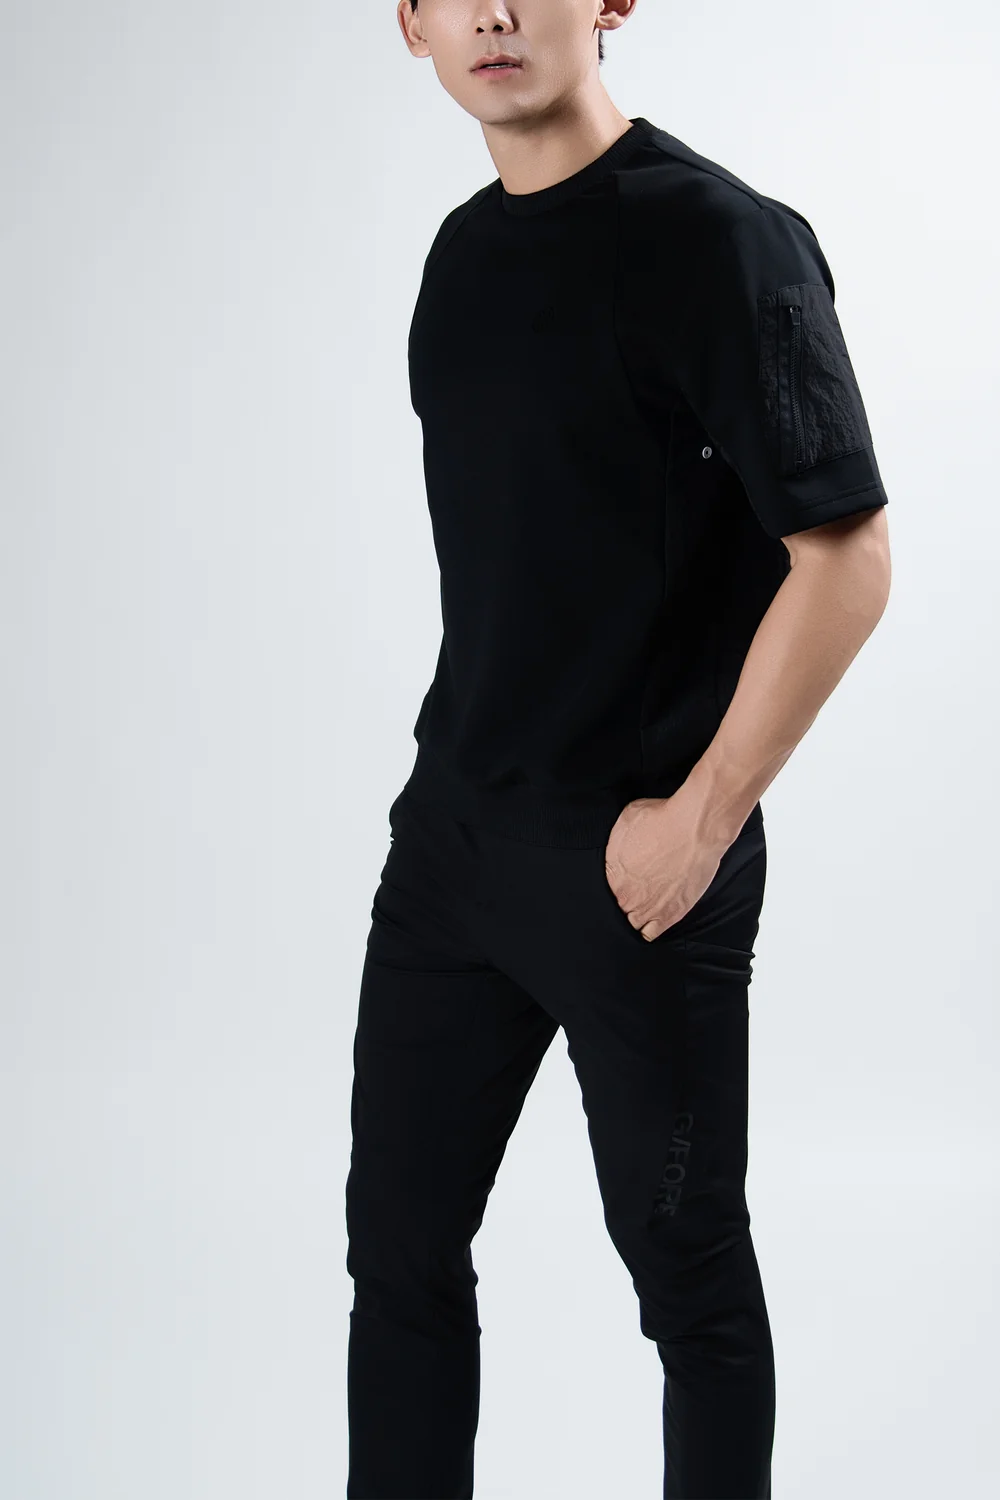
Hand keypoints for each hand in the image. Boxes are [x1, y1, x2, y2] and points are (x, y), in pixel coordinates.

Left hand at [604, 789, 731, 942]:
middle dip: (627, 898)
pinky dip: (650, 929)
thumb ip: (617, 840)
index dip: (618, 882)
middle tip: (639, 889)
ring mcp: (647, 908)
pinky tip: (653, 921)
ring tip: (646, 906)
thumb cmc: (663, 819)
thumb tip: (618, 844)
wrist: (694, 829)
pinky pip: (650, 933)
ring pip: (633, 922)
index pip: (605, 888)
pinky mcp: (669, 916)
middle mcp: (625, 895)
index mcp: (612, 873)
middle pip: (619, 906)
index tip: (627, 878)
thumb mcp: (626, 819)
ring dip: (637, 915)